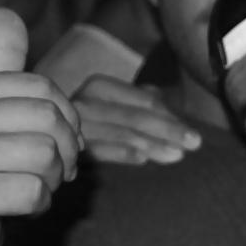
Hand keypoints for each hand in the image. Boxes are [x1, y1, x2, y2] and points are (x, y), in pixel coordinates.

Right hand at [0, 9, 82, 245]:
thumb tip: (4, 11)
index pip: (41, 87)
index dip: (67, 117)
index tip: (59, 141)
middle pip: (47, 119)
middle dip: (67, 150)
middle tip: (58, 170)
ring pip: (45, 155)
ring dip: (54, 179)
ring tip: (37, 186)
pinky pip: (33, 192)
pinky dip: (39, 204)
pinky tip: (18, 208)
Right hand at [73, 74, 199, 164]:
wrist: (50, 144)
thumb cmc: (99, 125)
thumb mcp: (124, 108)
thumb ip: (148, 105)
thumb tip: (174, 111)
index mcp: (100, 86)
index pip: (144, 101)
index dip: (172, 117)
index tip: (195, 135)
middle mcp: (83, 102)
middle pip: (134, 115)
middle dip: (168, 130)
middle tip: (194, 144)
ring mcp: (72, 125)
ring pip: (120, 132)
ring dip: (151, 144)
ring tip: (176, 155)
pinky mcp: (66, 147)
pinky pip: (97, 149)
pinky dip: (120, 152)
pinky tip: (142, 159)